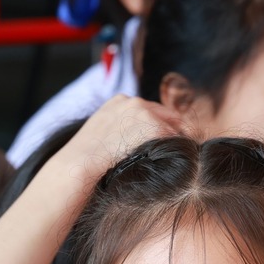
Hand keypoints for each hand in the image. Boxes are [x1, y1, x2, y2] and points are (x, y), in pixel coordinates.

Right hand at [57, 94, 183, 177]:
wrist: (79, 163)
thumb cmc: (85, 159)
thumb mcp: (101, 134)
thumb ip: (119, 129)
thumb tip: (133, 142)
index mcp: (120, 101)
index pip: (152, 110)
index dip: (162, 125)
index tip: (168, 139)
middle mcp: (133, 101)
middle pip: (167, 114)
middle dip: (175, 131)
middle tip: (183, 149)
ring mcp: (144, 112)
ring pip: (174, 126)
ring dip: (179, 142)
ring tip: (182, 157)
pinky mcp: (152, 126)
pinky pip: (176, 138)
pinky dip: (180, 150)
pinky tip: (179, 160)